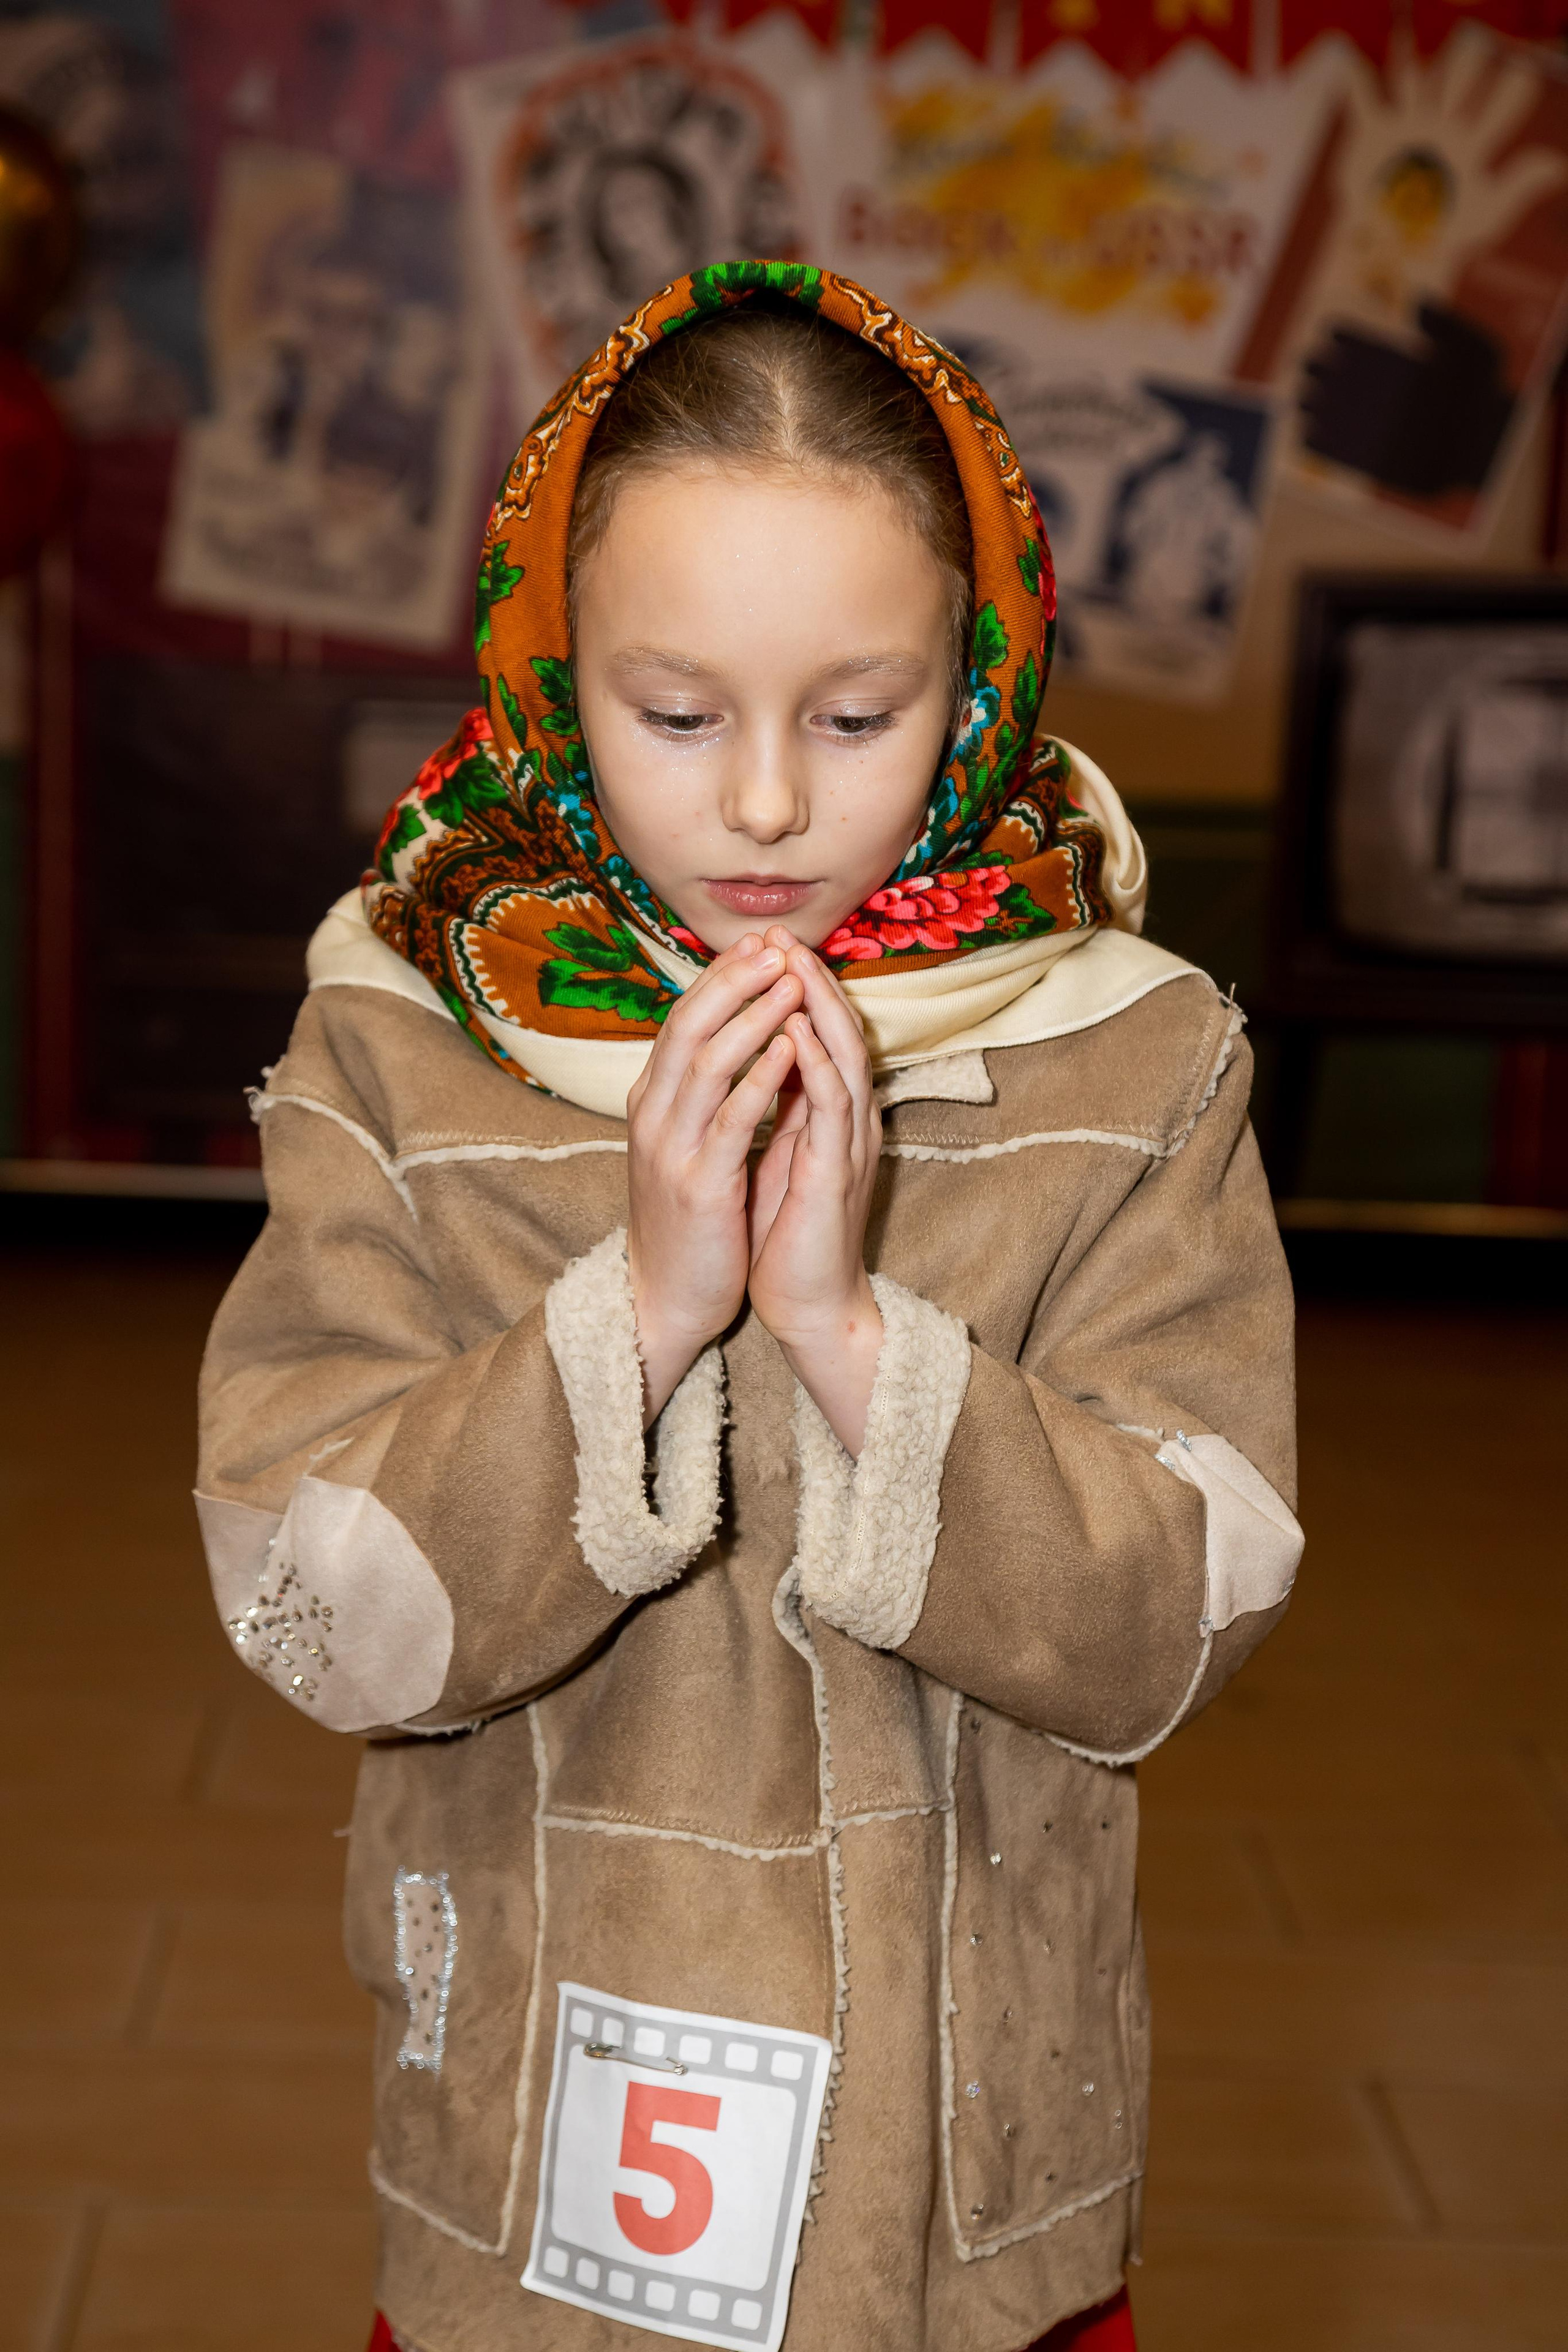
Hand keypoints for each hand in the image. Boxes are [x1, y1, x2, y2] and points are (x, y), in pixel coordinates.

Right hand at [627, 933, 803, 1423]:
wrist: (666, 1297)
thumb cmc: (689, 1220)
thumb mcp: (686, 1144)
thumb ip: (701, 1094)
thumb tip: (732, 1038)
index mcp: (652, 1102)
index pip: (684, 1021)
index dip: (721, 978)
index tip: (760, 943)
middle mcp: (652, 1115)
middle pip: (689, 1026)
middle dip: (733, 981)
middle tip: (775, 945)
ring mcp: (672, 1148)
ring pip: (707, 1061)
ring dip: (752, 1016)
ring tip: (790, 980)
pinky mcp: (699, 1184)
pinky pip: (731, 1118)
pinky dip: (760, 1077)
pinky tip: (790, 1047)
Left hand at [746, 929, 882, 1454]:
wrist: (808, 1305)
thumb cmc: (787, 1233)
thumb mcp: (779, 1152)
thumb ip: (779, 1104)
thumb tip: (758, 1055)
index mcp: (828, 1115)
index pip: (818, 1033)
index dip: (795, 986)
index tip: (763, 944)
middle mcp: (847, 1120)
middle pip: (837, 1030)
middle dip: (809, 978)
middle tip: (781, 932)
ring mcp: (848, 1144)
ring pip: (844, 1056)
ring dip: (817, 1006)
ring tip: (791, 961)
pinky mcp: (837, 1173)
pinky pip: (831, 1107)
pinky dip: (815, 1063)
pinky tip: (796, 1030)